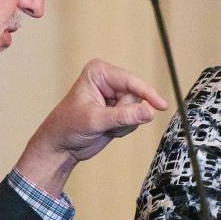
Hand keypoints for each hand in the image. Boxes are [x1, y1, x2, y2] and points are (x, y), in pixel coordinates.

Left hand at [15, 59, 167, 195]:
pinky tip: (107, 129)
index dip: (147, 93)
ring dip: (124, 123)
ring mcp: (115, 96)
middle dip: (125, 113)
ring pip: (138, 109)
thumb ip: (123, 116)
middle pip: (136, 96)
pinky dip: (123, 128)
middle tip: (107, 122)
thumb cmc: (67, 127)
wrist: (60, 146)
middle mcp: (109, 80)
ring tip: (104, 126)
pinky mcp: (119, 110)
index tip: (160, 106)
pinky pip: (135, 119)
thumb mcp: (95, 120)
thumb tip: (148, 112)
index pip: (131, 80)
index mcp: (99, 72)